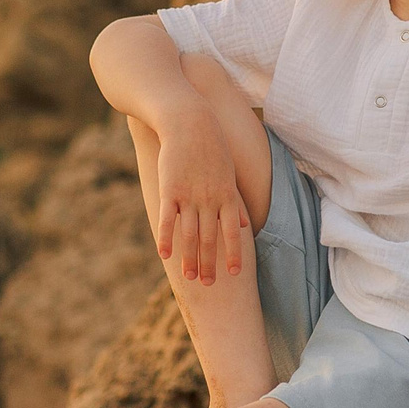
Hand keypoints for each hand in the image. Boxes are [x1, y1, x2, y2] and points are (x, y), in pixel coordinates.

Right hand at [154, 107, 246, 285]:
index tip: (234, 274)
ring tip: (190, 278)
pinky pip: (169, 219)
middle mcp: (210, 199)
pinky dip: (167, 238)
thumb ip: (234, 202)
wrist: (189, 122)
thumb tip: (243, 225)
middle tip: (207, 284)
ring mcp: (189, 196)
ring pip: (190, 234)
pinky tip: (165, 255)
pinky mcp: (169, 190)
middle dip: (210, 263)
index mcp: (226, 196)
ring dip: (190, 258)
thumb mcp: (229, 173)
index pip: (232, 232)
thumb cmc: (211, 147)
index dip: (233, 254)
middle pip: (210, 238)